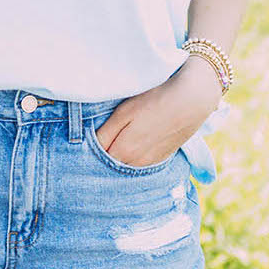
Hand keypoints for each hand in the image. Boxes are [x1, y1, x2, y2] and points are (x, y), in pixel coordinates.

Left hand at [96, 58, 221, 166]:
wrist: (191, 100)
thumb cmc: (153, 101)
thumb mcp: (124, 112)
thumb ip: (106, 133)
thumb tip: (89, 146)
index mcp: (124, 151)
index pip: (97, 159)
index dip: (86, 150)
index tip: (77, 142)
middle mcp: (137, 163)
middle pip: (110, 166)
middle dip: (99, 157)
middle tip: (89, 144)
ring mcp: (151, 163)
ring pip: (125, 167)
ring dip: (115, 160)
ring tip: (107, 145)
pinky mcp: (162, 159)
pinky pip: (139, 166)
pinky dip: (130, 160)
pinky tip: (128, 148)